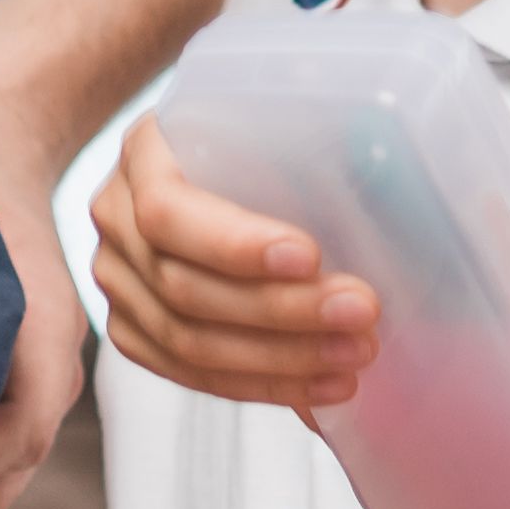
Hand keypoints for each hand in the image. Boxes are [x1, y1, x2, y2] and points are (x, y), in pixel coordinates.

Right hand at [92, 128, 374, 410]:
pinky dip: (261, 385)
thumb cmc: (256, 138)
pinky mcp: (132, 330)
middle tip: (360, 313)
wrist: (202, 160)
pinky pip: (190, 373)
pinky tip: (321, 386)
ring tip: (353, 354)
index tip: (311, 256)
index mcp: (144, 154)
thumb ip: (312, 150)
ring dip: (280, 358)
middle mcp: (115, 218)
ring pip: (187, 340)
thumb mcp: (274, 121)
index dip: (235, 244)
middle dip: (281, 311)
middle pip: (184, 286)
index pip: (169, 211)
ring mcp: (118, 280)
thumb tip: (394, 201)